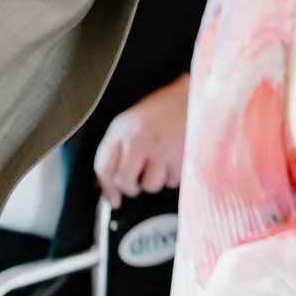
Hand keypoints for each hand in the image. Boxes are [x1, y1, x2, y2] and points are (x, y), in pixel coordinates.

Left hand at [91, 76, 188, 206]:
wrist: (192, 95)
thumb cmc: (160, 110)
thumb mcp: (130, 123)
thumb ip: (115, 150)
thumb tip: (104, 184)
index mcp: (121, 129)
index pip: (103, 166)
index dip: (106, 188)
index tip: (112, 199)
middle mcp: (138, 139)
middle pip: (124, 181)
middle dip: (131, 188)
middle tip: (138, 182)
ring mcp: (160, 149)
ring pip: (150, 186)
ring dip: (154, 181)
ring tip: (160, 163)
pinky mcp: (181, 156)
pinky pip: (171, 182)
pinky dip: (172, 176)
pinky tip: (173, 159)